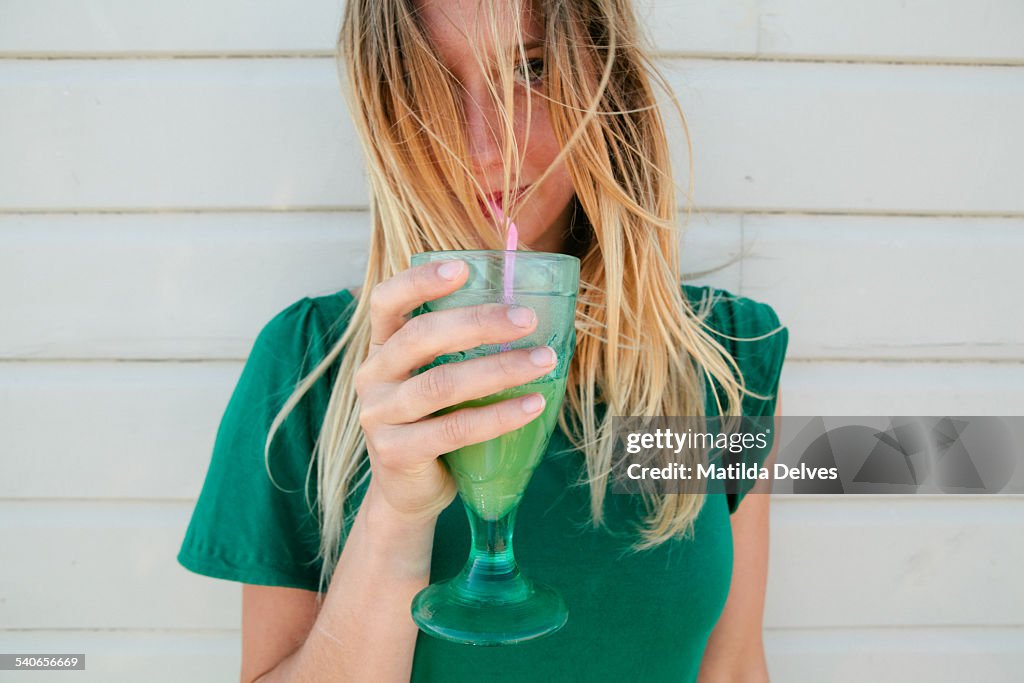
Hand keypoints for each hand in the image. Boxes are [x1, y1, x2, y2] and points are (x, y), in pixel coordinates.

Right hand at [354, 260, 558, 525]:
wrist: (410, 491)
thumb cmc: (435, 422)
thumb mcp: (440, 377)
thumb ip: (463, 348)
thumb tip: (533, 311)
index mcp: (382, 347)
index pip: (387, 301)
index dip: (419, 281)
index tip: (462, 267)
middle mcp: (373, 376)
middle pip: (420, 337)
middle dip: (477, 323)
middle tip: (527, 319)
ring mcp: (379, 416)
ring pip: (440, 384)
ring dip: (498, 369)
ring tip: (544, 361)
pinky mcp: (396, 452)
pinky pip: (453, 430)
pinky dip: (497, 416)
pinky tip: (533, 406)